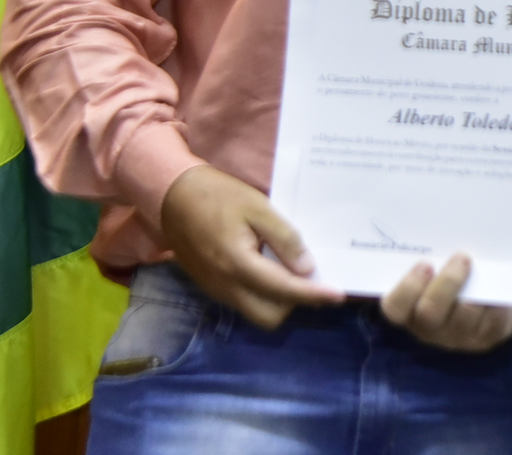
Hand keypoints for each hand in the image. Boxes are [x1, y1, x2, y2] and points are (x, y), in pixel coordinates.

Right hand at [159, 164, 342, 328]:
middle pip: (270, 316)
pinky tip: (271, 268)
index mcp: (238, 265)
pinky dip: (262, 293)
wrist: (173, 196)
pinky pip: (243, 302)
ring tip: (292, 270)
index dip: (313, 295)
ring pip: (256, 312)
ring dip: (278, 300)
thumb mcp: (257, 207)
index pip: (284, 291)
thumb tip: (307, 269)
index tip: (338, 295)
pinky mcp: (212, 287)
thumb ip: (284, 238)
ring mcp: (217, 290)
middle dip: (294, 303)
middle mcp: (226, 287)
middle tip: (311, 278)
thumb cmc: (218, 196)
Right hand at [380, 253, 511, 351]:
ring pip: (465, 316)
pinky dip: (496, 301)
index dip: (407, 288)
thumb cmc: (449, 280)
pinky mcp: (487, 337)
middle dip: (447, 283)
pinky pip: (492, 320)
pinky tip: (497, 282)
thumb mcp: (434, 271)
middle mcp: (430, 329)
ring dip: (474, 288)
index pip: (395, 308)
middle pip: (430, 313)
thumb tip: (439, 224)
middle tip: (461, 257)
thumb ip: (431, 258)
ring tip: (481, 266)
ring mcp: (459, 336)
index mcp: (409, 310)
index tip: (425, 263)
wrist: (484, 304)